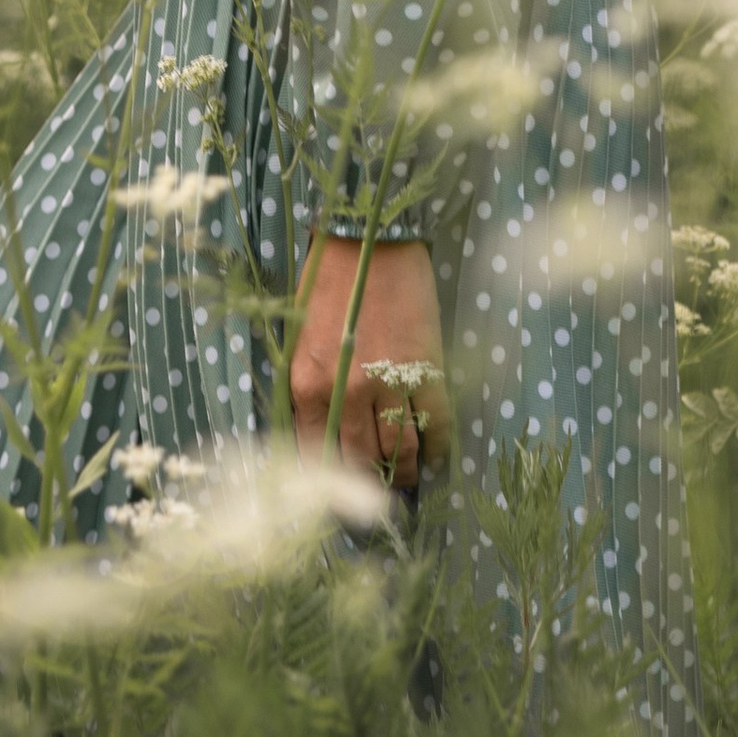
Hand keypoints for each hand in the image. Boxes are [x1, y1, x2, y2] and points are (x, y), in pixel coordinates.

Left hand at [290, 232, 451, 496]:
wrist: (368, 234)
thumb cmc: (327, 283)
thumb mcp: (300, 341)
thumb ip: (309, 391)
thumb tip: (323, 438)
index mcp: (307, 386)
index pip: (317, 458)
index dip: (330, 488)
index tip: (341, 501)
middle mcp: (345, 393)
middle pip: (361, 464)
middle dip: (370, 491)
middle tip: (378, 502)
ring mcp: (389, 382)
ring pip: (401, 454)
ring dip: (406, 474)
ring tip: (408, 481)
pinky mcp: (427, 369)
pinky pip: (436, 426)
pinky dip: (437, 448)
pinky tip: (435, 455)